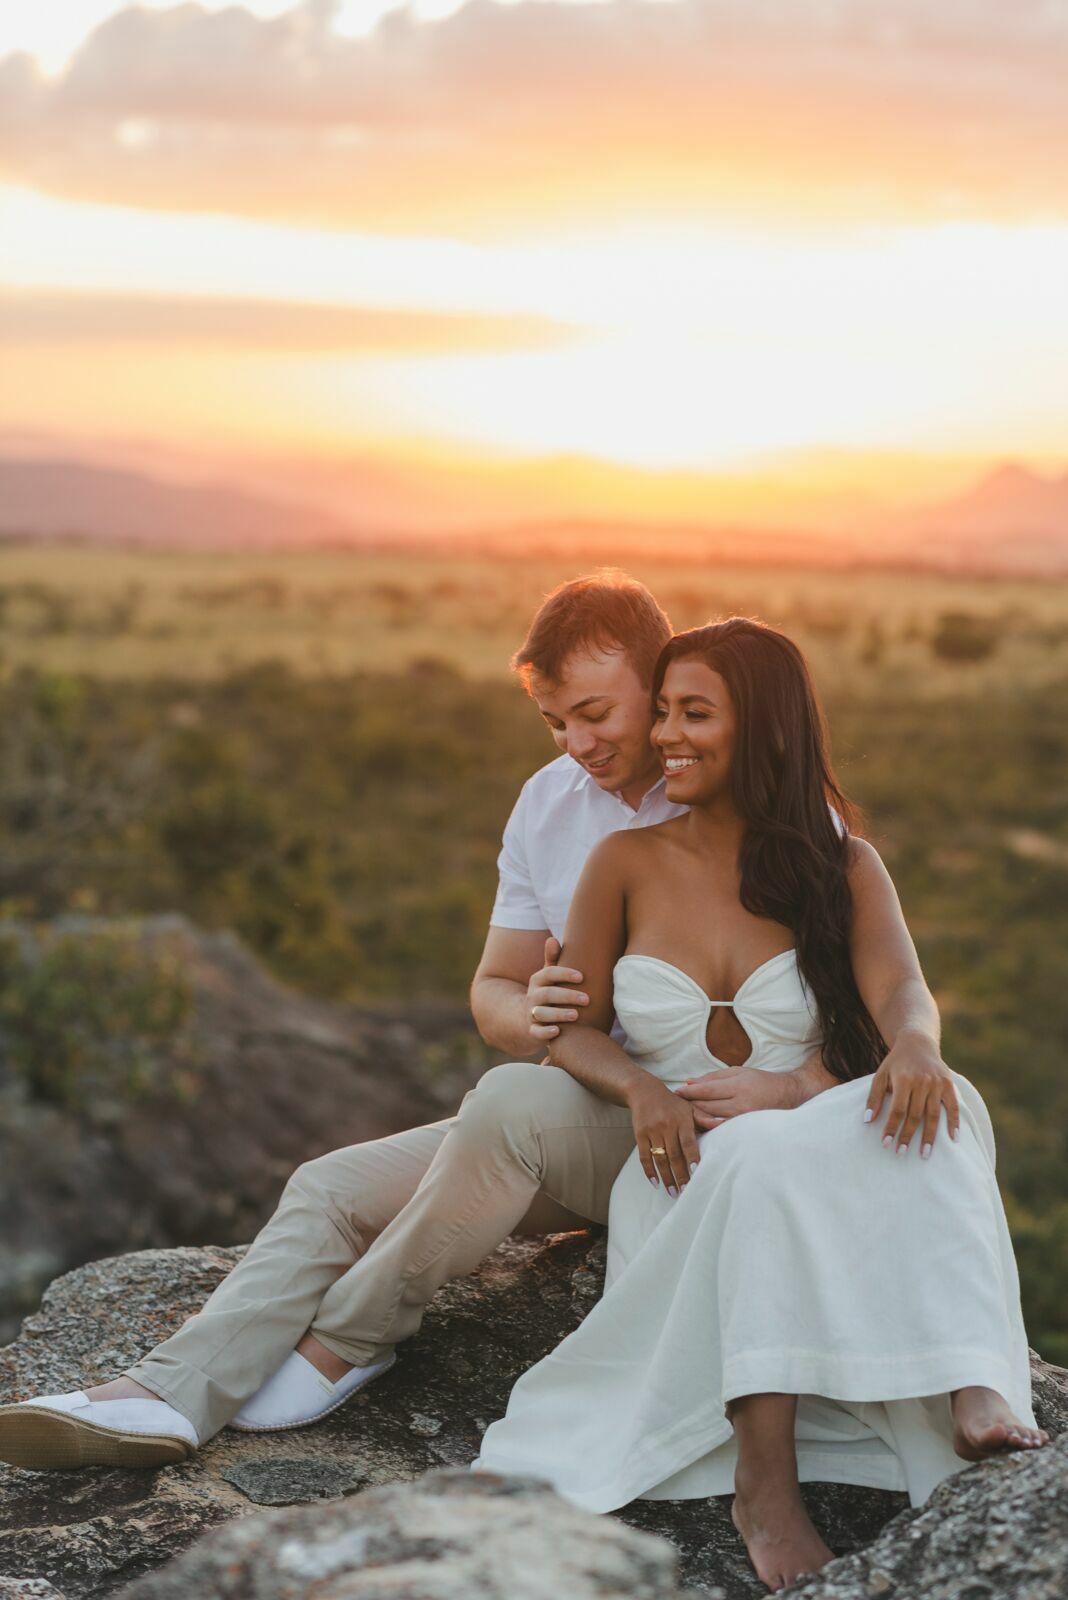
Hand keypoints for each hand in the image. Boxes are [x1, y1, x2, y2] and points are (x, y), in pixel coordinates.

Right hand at [527, 936, 588, 1042]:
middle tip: (587, 999)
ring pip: (542, 1014)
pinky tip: (557, 1031)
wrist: (526, 1017)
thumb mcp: (548, 976)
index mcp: (538, 981)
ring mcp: (532, 1014)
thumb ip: (552, 959)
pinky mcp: (533, 1031)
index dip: (564, 974)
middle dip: (567, 996)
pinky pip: (536, 1032)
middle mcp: (533, 996)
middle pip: (548, 994)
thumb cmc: (547, 992)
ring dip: (559, 1014)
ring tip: (576, 1015)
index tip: (581, 977)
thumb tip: (552, 939)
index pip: (549, 974)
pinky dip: (545, 1032)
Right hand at [627, 1077, 699, 1194]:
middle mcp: (666, 1126)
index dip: (692, 1157)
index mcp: (681, 1120)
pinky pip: (644, 1156)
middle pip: (674, 1154)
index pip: (688, 1142)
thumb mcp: (689, 1106)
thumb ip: (704, 1118)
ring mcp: (652, 1131)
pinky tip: (655, 1183)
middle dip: (680, 1175)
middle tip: (686, 1191)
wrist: (644, 1091)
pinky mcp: (640, 1135)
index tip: (696, 1173)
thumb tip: (723, 1123)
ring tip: (672, 1192)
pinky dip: (649, 1171)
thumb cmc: (672, 1102)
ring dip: (666, 1177)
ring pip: (659, 1158)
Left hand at [677, 1065, 796, 1129]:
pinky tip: (700, 1122)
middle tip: (677, 1103)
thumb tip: (689, 1082)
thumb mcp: (738, 1072)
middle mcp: (740, 1104)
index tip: (677, 1092)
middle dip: (690, 1104)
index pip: (707, 1090)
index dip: (690, 1092)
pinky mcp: (745, 1130)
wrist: (787, 1096)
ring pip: (711, 1119)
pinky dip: (708, 1125)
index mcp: (738, 1086)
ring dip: (696, 1115)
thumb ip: (713, 1077)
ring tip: (686, 1111)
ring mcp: (743, 1120)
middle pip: (706, 1106)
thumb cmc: (760, 1081)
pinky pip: (720, 1128)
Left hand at [864, 1034, 960, 1156]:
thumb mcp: (880, 1075)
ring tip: (924, 1154)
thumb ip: (874, 1097)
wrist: (917, 1043)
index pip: (898, 1109)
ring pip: (934, 1115)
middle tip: (901, 1153)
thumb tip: (867, 1120)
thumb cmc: (895, 1063)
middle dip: (908, 1136)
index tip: (886, 1144)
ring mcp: (937, 1083)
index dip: (892, 1128)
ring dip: (929, 1136)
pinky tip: (953, 1139)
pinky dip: (954, 1123)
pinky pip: (953, 1107)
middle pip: (915, 1115)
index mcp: (904, 1079)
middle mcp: (922, 1081)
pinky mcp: (949, 1084)